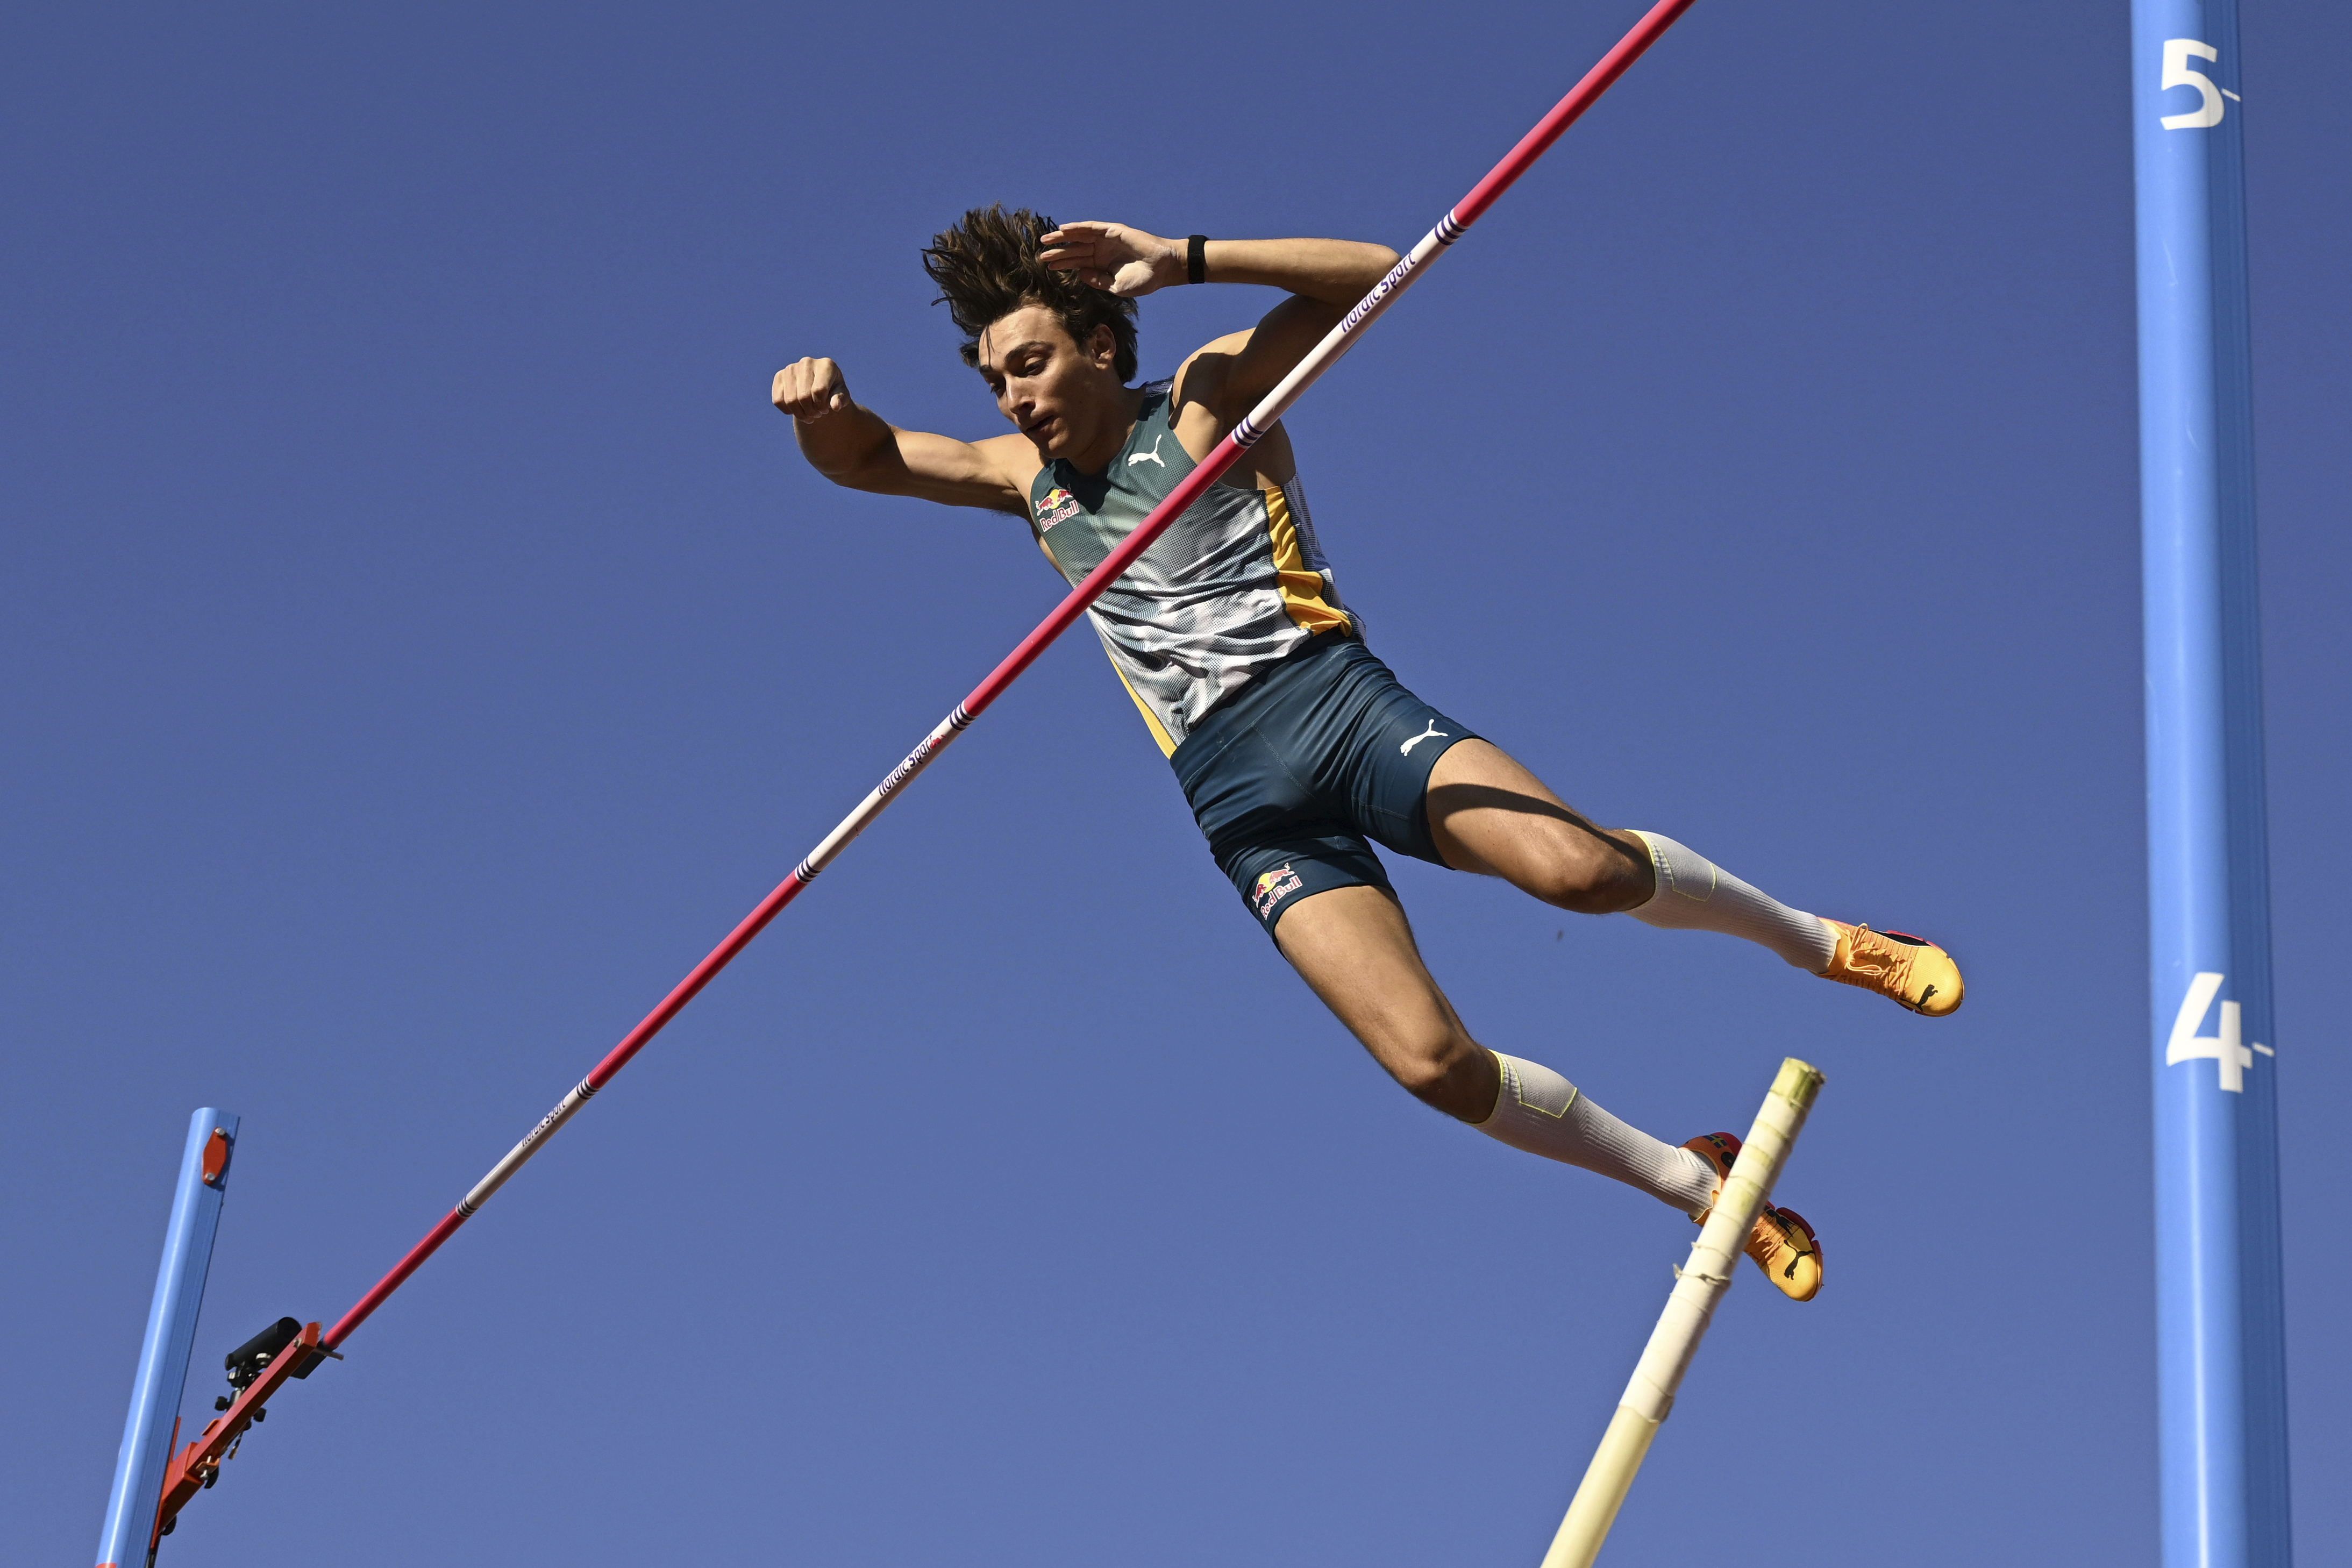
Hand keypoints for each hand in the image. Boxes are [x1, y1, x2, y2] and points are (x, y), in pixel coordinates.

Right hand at [772, 356, 849, 420]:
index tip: (825, 409)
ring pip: (790, 400)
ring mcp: (791, 368)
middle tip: (817, 414)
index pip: (819, 390)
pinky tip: (797, 410)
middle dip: (811, 412)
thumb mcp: (841, 395)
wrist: (818, 386)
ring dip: (800, 414)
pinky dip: (787, 411)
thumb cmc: (833, 391)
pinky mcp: (779, 376)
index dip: (821, 406)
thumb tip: (836, 405)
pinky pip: (778, 400)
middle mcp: (807, 362)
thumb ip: (840, 400)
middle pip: (803, 397)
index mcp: (826, 365)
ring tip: (808, 414)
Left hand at [1040, 222, 1182, 297]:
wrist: (1162, 269)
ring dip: (1062, 238)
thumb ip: (1097, 280)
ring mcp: (1106, 240)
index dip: (1062, 264)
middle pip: (1074, 250)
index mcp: (1101, 265)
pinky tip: (1064, 229)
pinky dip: (1077, 228)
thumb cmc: (1143, 281)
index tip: (1047, 267)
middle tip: (1040, 255)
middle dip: (1058, 252)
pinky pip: (1091, 228)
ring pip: (1079, 237)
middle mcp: (1101, 251)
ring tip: (1045, 240)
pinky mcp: (1113, 231)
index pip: (1077, 263)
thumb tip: (1079, 273)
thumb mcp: (1116, 287)